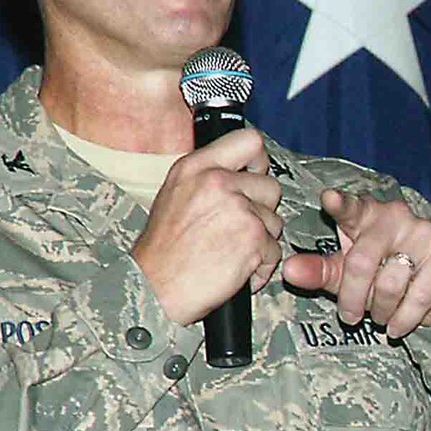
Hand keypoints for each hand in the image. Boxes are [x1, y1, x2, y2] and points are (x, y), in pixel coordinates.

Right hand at [131, 128, 282, 325]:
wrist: (154, 289)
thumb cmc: (163, 252)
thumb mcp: (175, 195)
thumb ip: (208, 178)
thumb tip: (243, 172)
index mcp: (196, 167)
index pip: (249, 141)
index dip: (260, 161)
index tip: (256, 176)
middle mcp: (217, 182)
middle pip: (270, 186)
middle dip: (262, 211)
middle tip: (238, 230)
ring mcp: (238, 208)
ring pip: (276, 221)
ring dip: (262, 241)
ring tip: (231, 253)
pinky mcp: (254, 238)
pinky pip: (275, 250)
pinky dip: (261, 266)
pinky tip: (236, 270)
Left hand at [280, 189, 430, 339]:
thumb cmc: (383, 274)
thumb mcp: (346, 273)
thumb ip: (318, 271)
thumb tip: (288, 271)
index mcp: (366, 216)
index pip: (351, 208)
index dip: (340, 204)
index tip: (328, 199)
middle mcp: (396, 217)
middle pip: (362, 261)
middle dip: (352, 297)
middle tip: (349, 316)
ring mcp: (424, 233)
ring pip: (389, 283)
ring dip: (380, 310)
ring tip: (380, 315)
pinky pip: (419, 296)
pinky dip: (403, 319)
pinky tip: (396, 325)